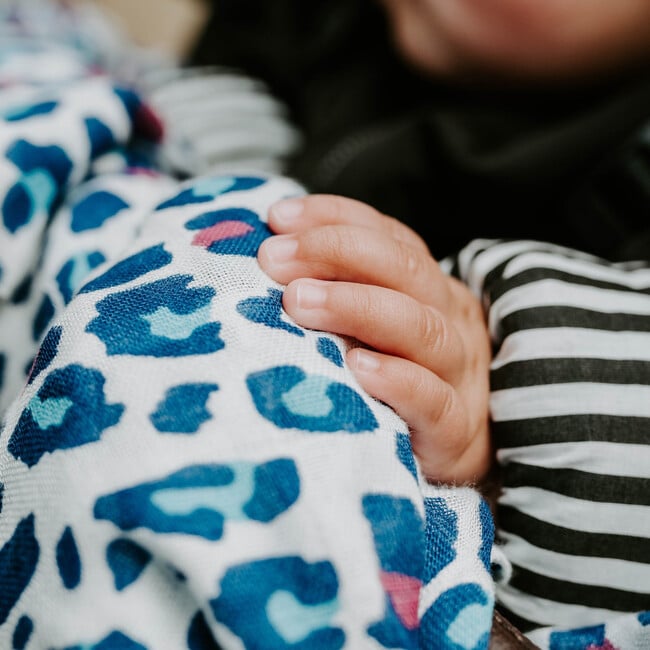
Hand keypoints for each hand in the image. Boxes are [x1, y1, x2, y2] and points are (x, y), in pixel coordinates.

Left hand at [257, 194, 491, 484]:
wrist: (453, 452)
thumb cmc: (396, 381)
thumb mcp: (372, 327)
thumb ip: (339, 293)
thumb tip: (271, 260)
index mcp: (429, 289)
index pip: (390, 237)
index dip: (335, 219)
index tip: (278, 218)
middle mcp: (449, 320)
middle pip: (406, 270)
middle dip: (337, 252)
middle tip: (275, 260)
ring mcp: (457, 374)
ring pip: (421, 328)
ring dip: (357, 306)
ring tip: (298, 301)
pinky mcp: (454, 430)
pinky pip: (433, 400)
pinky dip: (397, 379)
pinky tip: (357, 367)